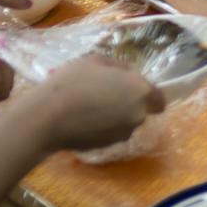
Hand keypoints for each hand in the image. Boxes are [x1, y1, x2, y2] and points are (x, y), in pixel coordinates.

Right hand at [17, 60, 163, 152]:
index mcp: (140, 91)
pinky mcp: (108, 146)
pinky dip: (104, 128)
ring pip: (127, 122)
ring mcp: (124, 133)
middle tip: (106, 96)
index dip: (147, 93)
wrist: (48, 117)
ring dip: (117, 116)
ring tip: (92, 108)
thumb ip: (118, 66)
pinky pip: (112, 133)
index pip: (159, 97)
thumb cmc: (72, 82)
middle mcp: (138, 114)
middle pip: (142, 109)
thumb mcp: (95, 61)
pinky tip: (85, 121)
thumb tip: (127, 72)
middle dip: (130, 104)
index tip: (130, 89)